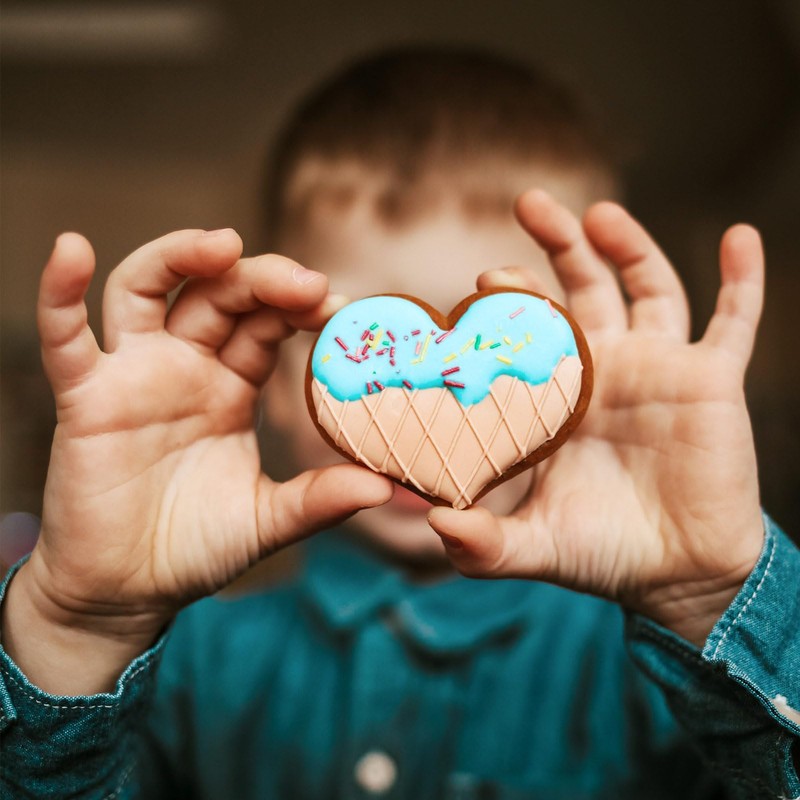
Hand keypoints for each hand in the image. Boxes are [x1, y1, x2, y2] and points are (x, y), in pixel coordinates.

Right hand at [5, 230, 391, 691]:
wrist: (129, 591)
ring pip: (149, 288)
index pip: (267, 323)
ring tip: (224, 244)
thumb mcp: (267, 521)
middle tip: (307, 283)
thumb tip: (384, 489)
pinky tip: (72, 248)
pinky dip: (61, 291)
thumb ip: (319, 501)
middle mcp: (185, 368)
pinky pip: (65, 337)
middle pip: (219, 293)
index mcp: (232, 387)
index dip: (301, 307)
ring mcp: (135, 376)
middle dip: (262, 278)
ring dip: (182, 256)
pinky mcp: (87, 398)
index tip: (342, 310)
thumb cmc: (197, 549)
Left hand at [428, 191, 764, 646]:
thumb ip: (483, 542)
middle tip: (530, 204)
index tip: (476, 283)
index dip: (507, 302)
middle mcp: (607, 370)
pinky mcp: (712, 381)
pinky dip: (743, 280)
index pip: (529, 331)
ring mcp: (661, 369)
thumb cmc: (602, 554)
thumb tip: (431, 525)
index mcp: (559, 396)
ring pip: (649, 288)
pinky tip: (740, 235)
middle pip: (583, 288)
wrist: (678, 575)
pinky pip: (735, 319)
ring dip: (630, 245)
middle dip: (560, 246)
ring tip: (600, 213)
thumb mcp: (535, 546)